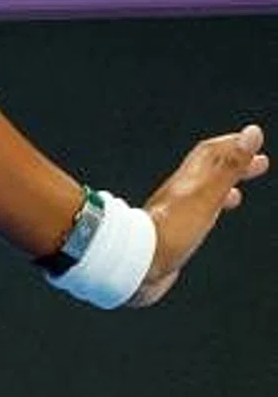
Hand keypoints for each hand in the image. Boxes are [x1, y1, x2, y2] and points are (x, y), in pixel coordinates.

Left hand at [128, 124, 267, 306]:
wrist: (138, 263)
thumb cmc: (171, 230)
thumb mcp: (207, 195)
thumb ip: (230, 166)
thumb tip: (251, 133)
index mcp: (188, 181)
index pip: (210, 153)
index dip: (232, 144)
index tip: (253, 140)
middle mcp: (180, 194)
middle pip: (207, 171)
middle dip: (233, 164)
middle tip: (259, 162)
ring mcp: (175, 213)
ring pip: (201, 195)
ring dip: (222, 189)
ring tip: (237, 192)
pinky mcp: (173, 233)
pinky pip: (194, 217)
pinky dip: (208, 213)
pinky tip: (209, 222)